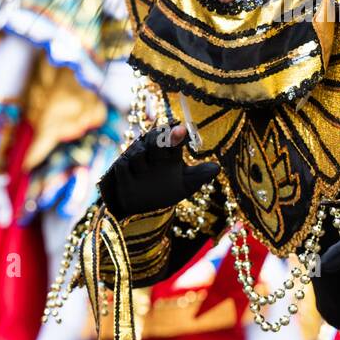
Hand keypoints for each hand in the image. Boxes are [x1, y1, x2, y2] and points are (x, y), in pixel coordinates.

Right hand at [98, 124, 218, 220]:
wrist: (141, 209)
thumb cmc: (164, 191)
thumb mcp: (184, 186)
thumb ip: (199, 176)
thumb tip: (217, 168)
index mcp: (170, 154)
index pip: (174, 138)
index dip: (177, 134)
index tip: (183, 130)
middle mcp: (153, 154)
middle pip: (156, 138)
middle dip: (162, 137)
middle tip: (169, 135)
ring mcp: (137, 162)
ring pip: (139, 150)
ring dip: (142, 155)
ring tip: (144, 164)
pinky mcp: (121, 172)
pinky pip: (123, 165)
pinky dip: (128, 167)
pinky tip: (132, 174)